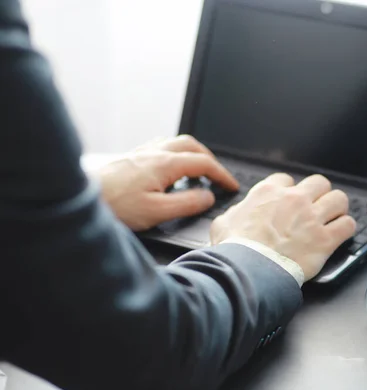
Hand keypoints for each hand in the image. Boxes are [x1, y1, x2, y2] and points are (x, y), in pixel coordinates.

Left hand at [95, 135, 237, 230]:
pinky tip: (168, 167)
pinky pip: (159, 146)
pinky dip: (174, 153)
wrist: (80, 200)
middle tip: (217, 175)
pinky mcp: (130, 158)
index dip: (222, 174)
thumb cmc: (114, 206)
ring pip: (175, 143)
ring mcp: (140, 153)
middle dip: (209, 158)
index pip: (203, 163)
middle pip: (191, 145)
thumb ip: (187, 204)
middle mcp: (154, 153)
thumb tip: (207, 197)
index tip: (231, 185)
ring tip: (197, 169)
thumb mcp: (157, 212)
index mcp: (165, 164)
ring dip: (192, 153)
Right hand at [210, 173, 356, 280]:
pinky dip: (345, 229)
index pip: (286, 179)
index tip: (288, 202)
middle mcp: (294, 199)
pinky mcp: (325, 239)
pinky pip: (347, 225)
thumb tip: (236, 215)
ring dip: (337, 209)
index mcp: (269, 192)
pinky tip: (339, 234)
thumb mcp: (223, 223)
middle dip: (319, 194)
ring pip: (339, 199)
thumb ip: (235, 213)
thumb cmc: (235, 249)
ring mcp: (312, 218)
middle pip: (320, 183)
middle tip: (315, 208)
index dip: (289, 191)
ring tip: (333, 218)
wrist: (248, 271)